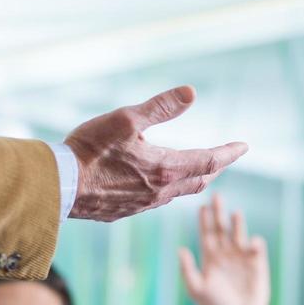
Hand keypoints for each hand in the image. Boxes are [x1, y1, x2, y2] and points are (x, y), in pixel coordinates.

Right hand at [66, 86, 246, 221]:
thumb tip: (191, 93)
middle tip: (226, 157)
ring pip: (179, 193)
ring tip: (199, 169)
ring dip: (194, 179)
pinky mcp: (125, 211)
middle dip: (216, 167)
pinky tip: (160, 184)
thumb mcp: (125, 120)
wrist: (58, 186)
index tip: (244, 146)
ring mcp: (143, 205)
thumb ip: (160, 107)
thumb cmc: (89, 150)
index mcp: (165, 169)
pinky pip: (157, 201)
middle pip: (199, 180)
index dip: (229, 152)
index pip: (209, 160)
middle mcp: (159, 192)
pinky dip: (170, 188)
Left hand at [178, 196, 268, 304]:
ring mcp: (242, 257)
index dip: (204, 220)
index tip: (201, 207)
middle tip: (216, 196)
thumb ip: (188, 270)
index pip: (206, 234)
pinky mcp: (257, 263)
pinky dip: (254, 244)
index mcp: (210, 257)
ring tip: (235, 213)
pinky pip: (256, 249)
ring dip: (237, 224)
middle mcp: (226, 253)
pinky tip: (251, 243)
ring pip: (238, 234)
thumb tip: (180, 249)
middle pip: (222, 228)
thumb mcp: (197, 289)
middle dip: (219, 213)